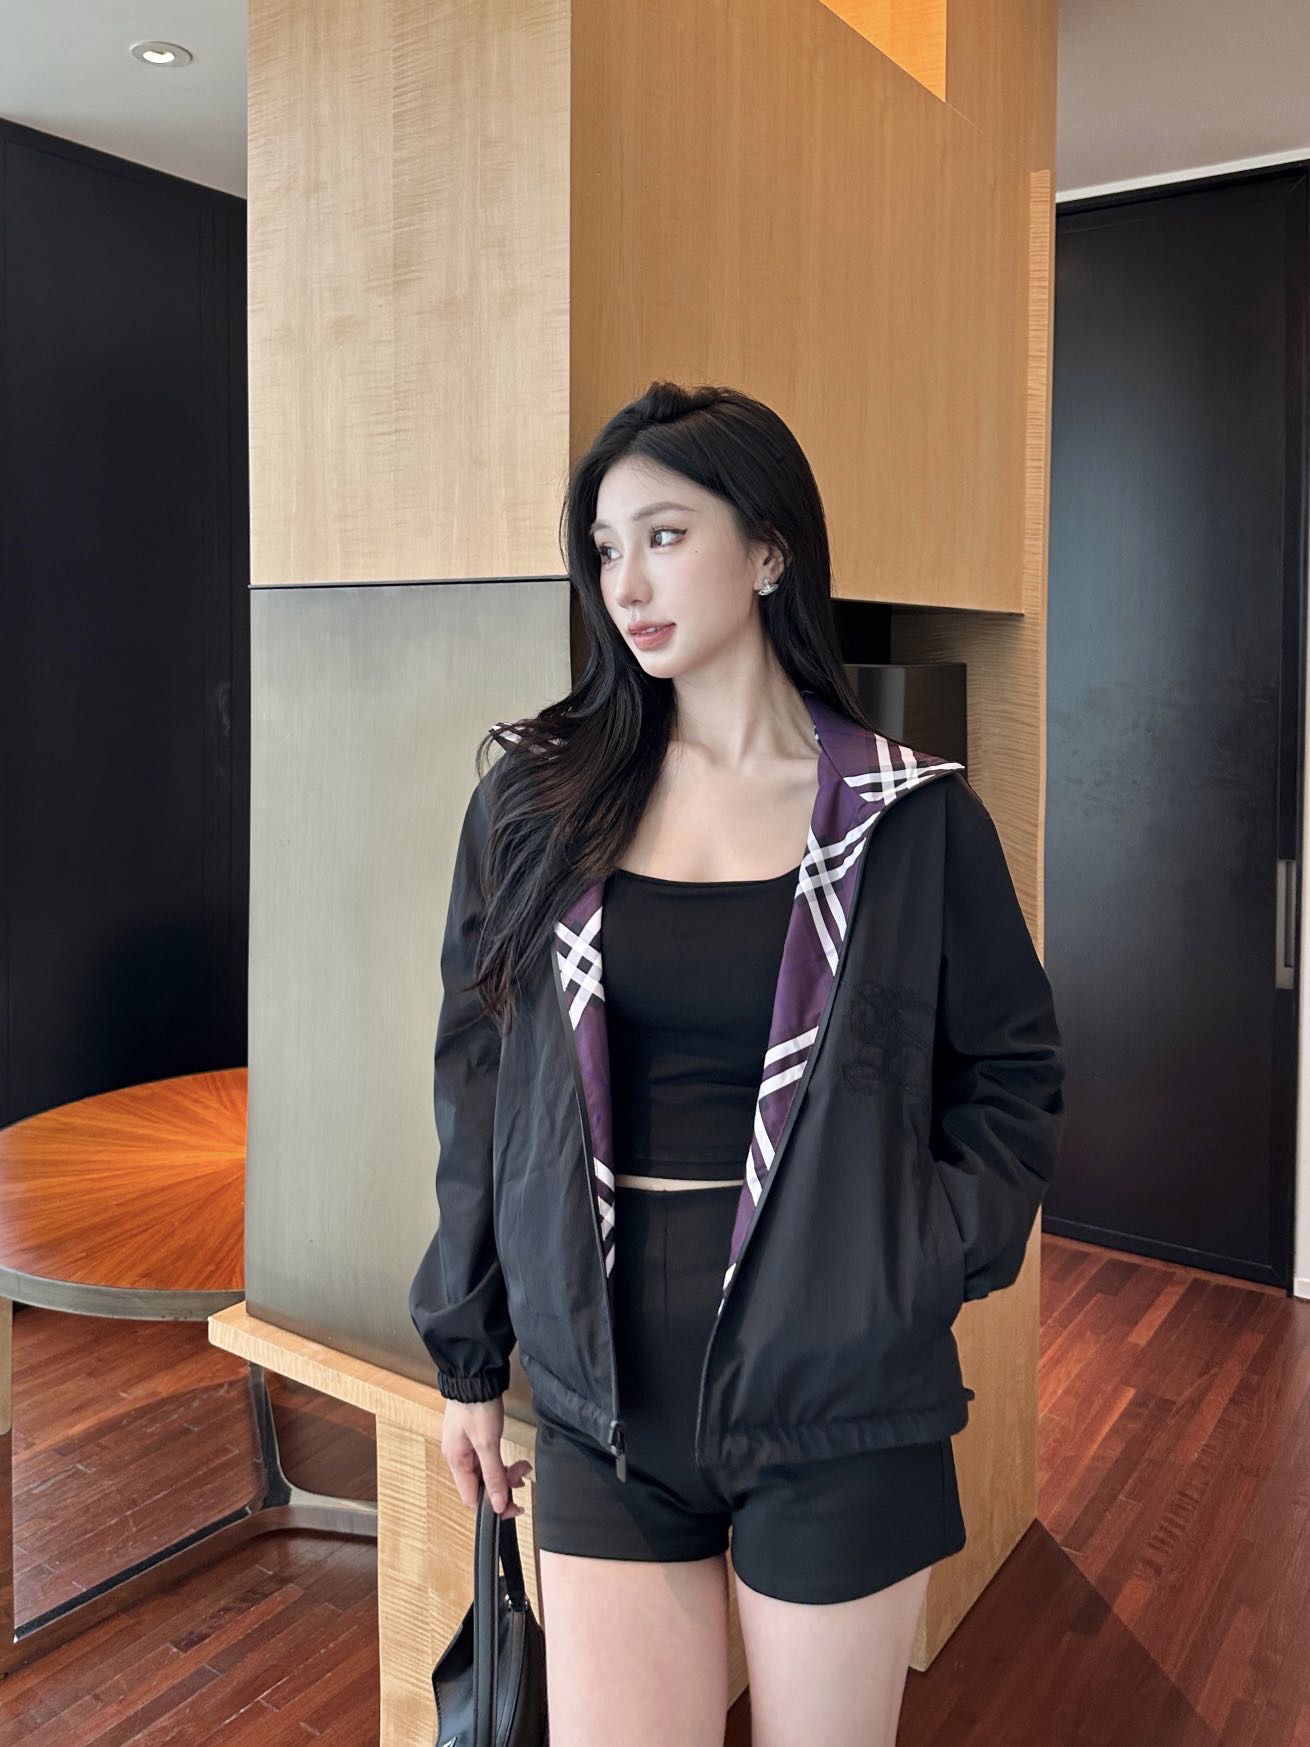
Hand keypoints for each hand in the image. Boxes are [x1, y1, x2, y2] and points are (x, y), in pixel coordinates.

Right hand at [441, 1396, 532, 1518]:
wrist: (476, 1375)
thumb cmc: (476, 1405)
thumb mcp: (487, 1443)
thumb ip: (493, 1475)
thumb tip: (497, 1505)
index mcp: (456, 1461)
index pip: (471, 1498)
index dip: (492, 1506)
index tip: (512, 1507)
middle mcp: (458, 1456)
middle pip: (481, 1485)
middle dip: (503, 1485)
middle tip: (521, 1479)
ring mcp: (466, 1446)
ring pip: (486, 1472)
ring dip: (505, 1473)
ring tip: (522, 1467)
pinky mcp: (475, 1436)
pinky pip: (488, 1459)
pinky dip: (502, 1462)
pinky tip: (514, 1461)